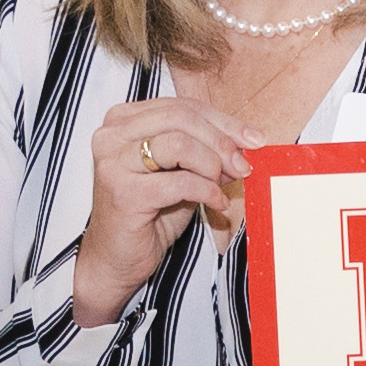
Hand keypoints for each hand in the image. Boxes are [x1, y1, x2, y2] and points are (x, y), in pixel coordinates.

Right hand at [74, 97, 249, 326]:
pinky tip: (216, 204)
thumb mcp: (183, 172)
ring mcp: (113, 163)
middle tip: (243, 165)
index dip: (223, 122)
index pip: (182, 107)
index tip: (254, 139)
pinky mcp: (123, 193)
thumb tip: (245, 143)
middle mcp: (112, 135)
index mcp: (123, 119)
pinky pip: (179, 182)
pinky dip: (206, 191)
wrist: (118, 258)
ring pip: (178, 144)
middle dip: (221, 142)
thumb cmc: (150, 214)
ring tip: (221, 185)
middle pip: (180, 118)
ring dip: (211, 165)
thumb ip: (207, 152)